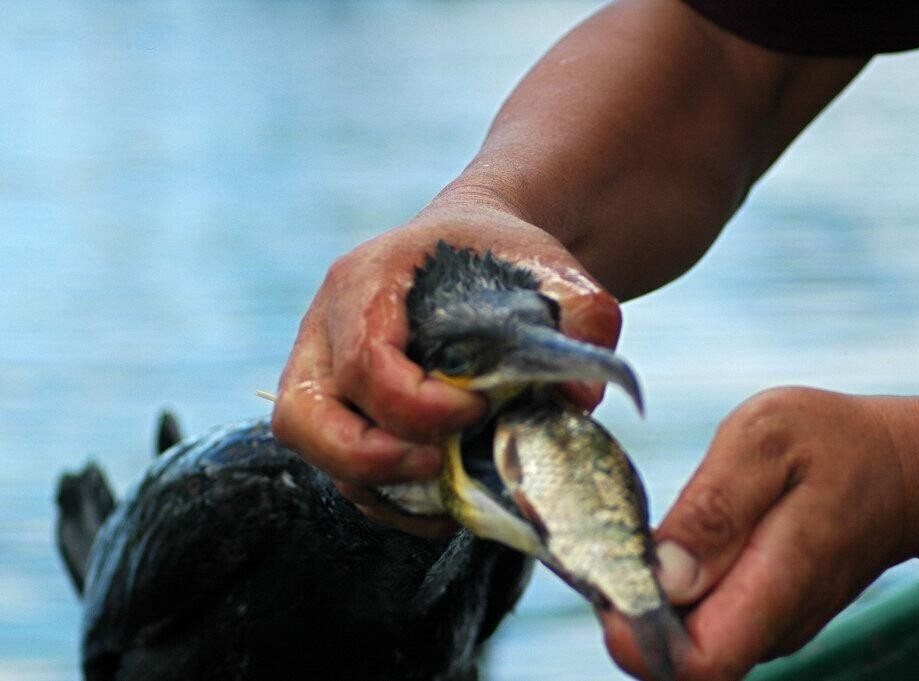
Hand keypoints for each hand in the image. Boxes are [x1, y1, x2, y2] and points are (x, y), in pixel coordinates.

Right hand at [271, 194, 621, 535]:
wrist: (472, 249)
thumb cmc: (502, 257)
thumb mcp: (553, 269)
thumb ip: (582, 316)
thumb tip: (579, 398)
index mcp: (367, 280)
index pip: (363, 360)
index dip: (416, 404)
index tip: (477, 410)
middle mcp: (325, 329)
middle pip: (302, 416)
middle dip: (369, 459)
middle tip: (439, 466)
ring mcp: (321, 372)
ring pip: (312, 450)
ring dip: (379, 485)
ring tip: (450, 489)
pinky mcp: (336, 410)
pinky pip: (339, 469)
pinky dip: (387, 497)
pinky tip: (445, 498)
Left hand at [603, 386, 918, 679]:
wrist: (903, 469)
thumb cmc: (835, 442)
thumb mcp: (767, 441)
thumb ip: (714, 510)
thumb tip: (664, 578)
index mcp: (777, 583)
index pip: (698, 663)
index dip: (637, 635)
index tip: (607, 578)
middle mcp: (773, 625)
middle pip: (678, 658)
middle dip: (631, 606)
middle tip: (613, 541)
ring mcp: (769, 627)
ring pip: (686, 639)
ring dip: (649, 595)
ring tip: (645, 532)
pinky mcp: (762, 617)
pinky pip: (703, 620)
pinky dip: (674, 588)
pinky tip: (675, 542)